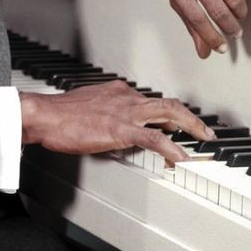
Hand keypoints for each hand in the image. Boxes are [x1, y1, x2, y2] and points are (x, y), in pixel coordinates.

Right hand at [20, 80, 215, 162]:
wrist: (45, 115)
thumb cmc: (60, 114)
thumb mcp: (89, 108)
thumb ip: (107, 114)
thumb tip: (116, 128)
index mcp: (118, 92)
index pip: (151, 102)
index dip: (168, 115)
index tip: (177, 125)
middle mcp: (126, 98)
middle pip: (167, 104)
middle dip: (190, 117)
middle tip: (205, 130)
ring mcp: (125, 112)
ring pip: (168, 113)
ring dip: (190, 126)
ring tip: (204, 138)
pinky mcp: (120, 129)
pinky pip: (152, 137)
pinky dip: (170, 147)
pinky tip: (180, 158)